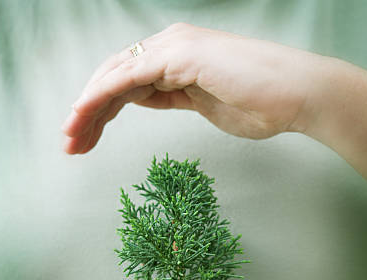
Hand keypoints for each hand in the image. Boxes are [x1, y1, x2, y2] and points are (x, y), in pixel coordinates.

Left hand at [61, 22, 317, 153]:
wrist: (297, 96)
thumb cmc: (262, 104)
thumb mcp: (205, 105)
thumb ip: (174, 96)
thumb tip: (146, 97)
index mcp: (176, 60)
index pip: (126, 85)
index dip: (101, 112)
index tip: (86, 141)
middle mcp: (170, 48)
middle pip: (113, 79)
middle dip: (87, 113)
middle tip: (69, 145)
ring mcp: (174, 49)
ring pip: (114, 77)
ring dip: (87, 108)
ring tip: (70, 138)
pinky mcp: (180, 56)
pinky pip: (128, 76)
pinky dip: (101, 95)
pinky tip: (82, 114)